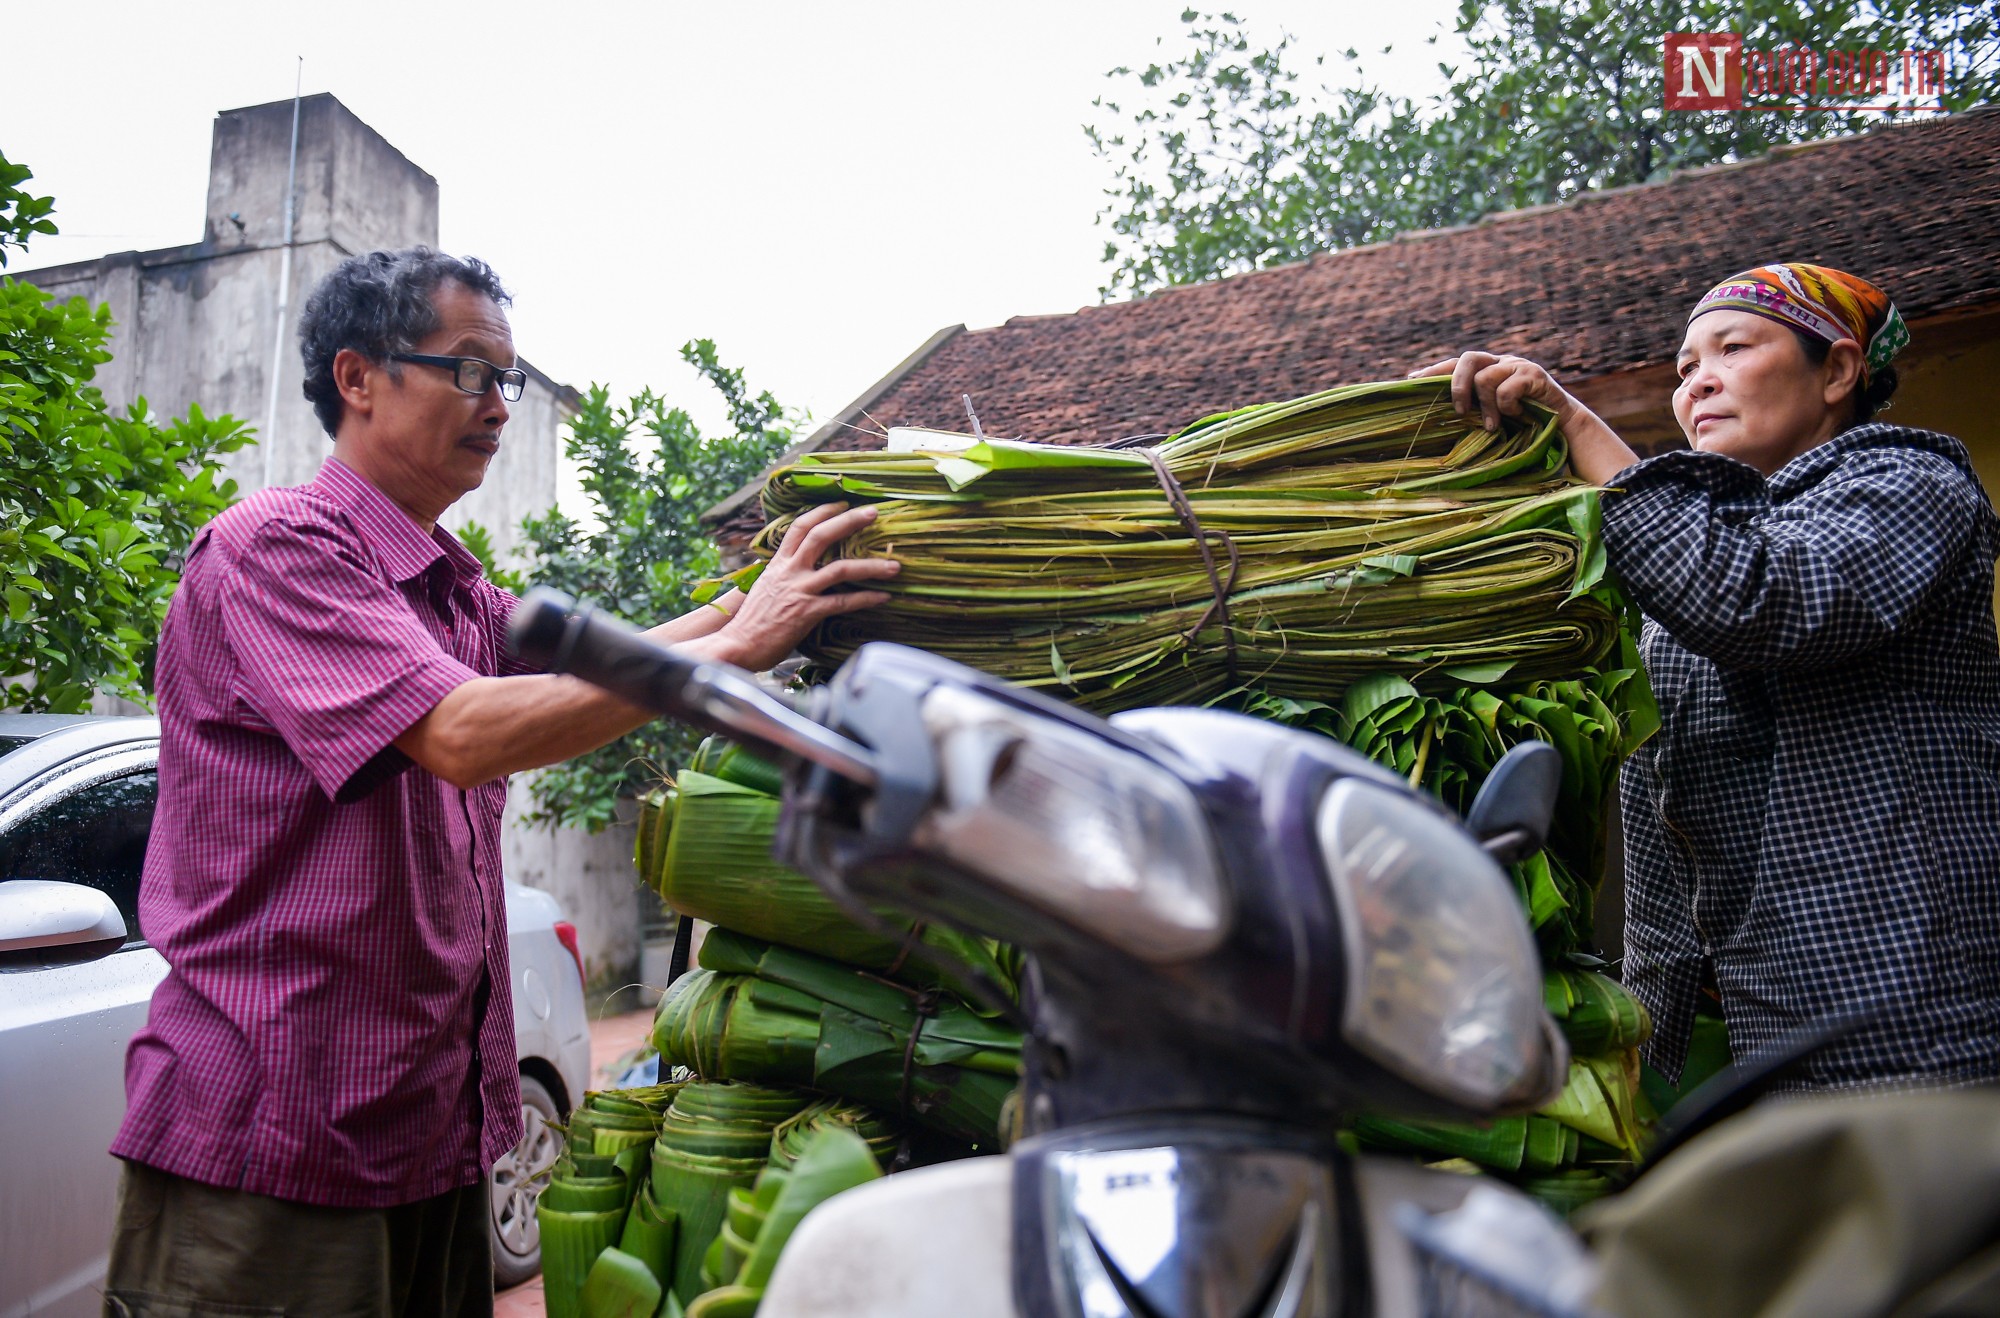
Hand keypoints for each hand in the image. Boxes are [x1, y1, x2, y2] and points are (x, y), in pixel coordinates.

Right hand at [712, 502, 899, 671]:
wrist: (737, 645)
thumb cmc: (751, 622)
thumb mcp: (764, 589)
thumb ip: (781, 575)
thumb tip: (792, 566)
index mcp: (778, 564)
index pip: (799, 527)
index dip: (822, 511)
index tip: (843, 503)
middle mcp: (789, 572)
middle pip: (821, 536)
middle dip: (849, 521)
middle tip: (873, 513)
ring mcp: (799, 590)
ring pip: (840, 569)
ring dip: (871, 566)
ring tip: (894, 565)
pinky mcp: (807, 613)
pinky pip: (843, 602)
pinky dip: (866, 598)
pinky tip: (884, 597)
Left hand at [1409, 351, 1580, 432]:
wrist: (1563, 423)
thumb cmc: (1524, 421)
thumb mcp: (1493, 412)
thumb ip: (1473, 407)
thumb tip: (1434, 416)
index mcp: (1487, 368)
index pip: (1454, 363)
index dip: (1433, 370)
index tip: (1411, 380)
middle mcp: (1500, 362)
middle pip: (1467, 358)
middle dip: (1456, 386)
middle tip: (1460, 411)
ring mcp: (1517, 365)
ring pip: (1484, 377)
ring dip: (1486, 407)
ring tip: (1493, 426)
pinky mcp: (1534, 374)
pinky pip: (1508, 388)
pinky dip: (1508, 406)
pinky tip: (1518, 415)